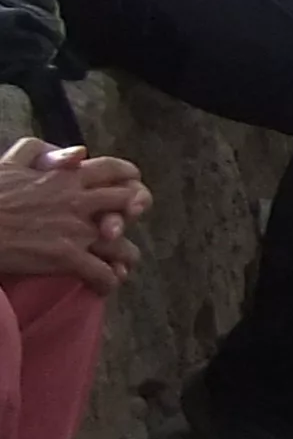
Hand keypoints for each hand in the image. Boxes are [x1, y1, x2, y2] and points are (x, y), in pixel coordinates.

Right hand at [0, 144, 133, 289]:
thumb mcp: (9, 164)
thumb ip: (39, 151)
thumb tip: (76, 153)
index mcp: (68, 176)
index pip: (115, 170)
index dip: (130, 179)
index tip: (130, 189)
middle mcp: (79, 201)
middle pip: (129, 203)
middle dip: (134, 215)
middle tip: (123, 229)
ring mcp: (76, 230)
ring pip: (122, 245)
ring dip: (125, 257)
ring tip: (121, 266)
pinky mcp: (66, 258)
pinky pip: (102, 273)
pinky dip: (107, 282)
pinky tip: (102, 287)